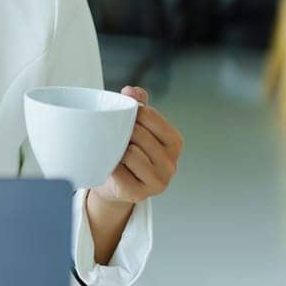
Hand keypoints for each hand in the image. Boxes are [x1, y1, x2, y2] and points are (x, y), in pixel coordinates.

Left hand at [91, 85, 183, 207]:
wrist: (116, 185)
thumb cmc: (129, 151)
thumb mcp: (137, 126)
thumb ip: (138, 105)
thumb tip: (131, 91)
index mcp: (174, 142)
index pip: (150, 116)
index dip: (131, 113)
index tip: (124, 117)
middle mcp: (171, 164)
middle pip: (138, 134)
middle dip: (122, 132)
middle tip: (116, 136)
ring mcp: (158, 182)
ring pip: (130, 153)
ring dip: (116, 150)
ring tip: (115, 152)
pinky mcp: (139, 194)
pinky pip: (119, 172)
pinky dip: (111, 167)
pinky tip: (111, 167)